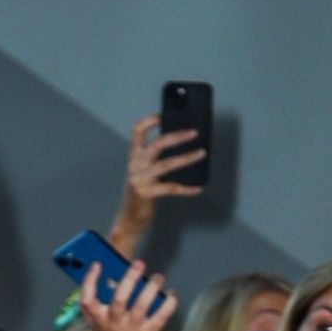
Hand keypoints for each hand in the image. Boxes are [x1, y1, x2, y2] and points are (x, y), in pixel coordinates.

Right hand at [79, 258, 177, 330]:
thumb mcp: (101, 323)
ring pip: (142, 305)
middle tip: (139, 263)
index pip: (87, 300)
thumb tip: (113, 279)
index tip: (97, 264)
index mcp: (99, 319)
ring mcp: (132, 330)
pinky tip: (172, 294)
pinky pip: (161, 316)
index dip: (90, 281)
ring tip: (158, 277)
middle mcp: (114, 323)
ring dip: (152, 287)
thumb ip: (103, 305)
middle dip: (130, 278)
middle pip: (119, 299)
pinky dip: (169, 303)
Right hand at [107, 114, 205, 248]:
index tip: (166, 114)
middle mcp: (135, 164)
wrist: (129, 217)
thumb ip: (157, 157)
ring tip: (202, 153)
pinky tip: (198, 188)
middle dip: (177, 136)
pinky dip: (186, 189)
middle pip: (157, 144)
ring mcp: (140, 179)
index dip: (151, 120)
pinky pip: (170, 188)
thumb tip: (185, 142)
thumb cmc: (143, 189)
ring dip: (187, 158)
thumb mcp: (145, 169)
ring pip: (166, 164)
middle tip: (195, 132)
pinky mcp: (147, 194)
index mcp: (134, 155)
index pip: (137, 130)